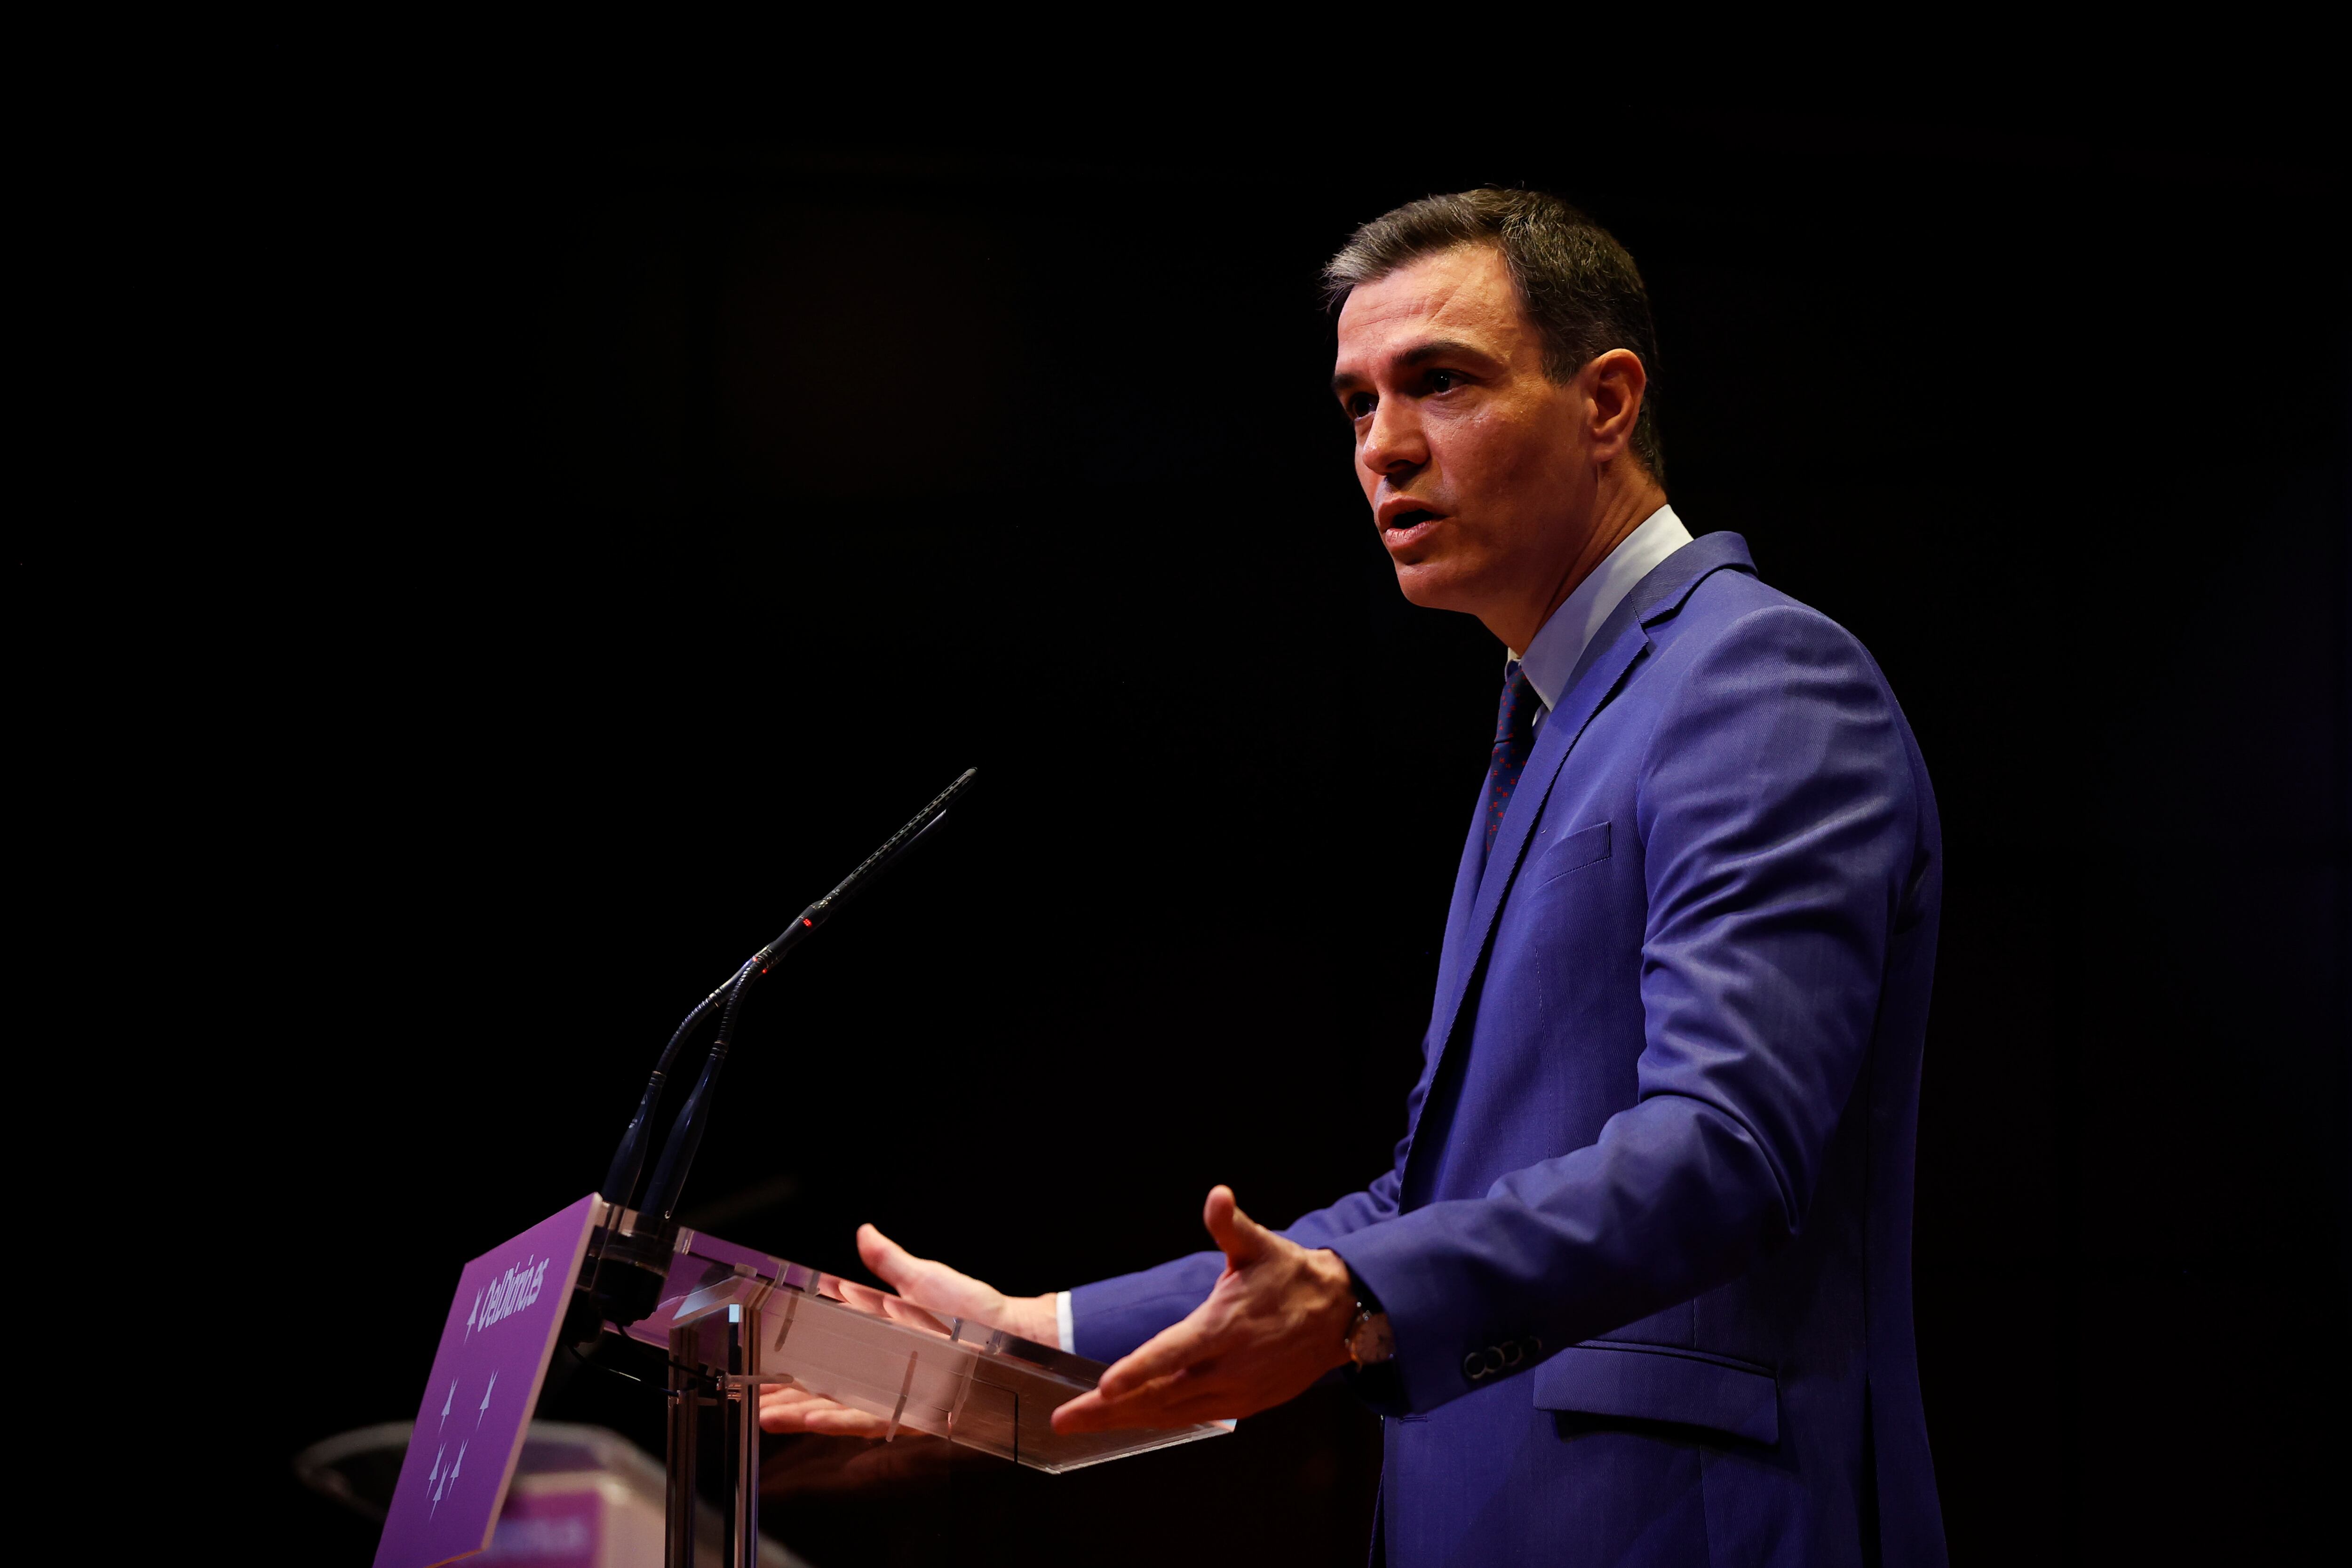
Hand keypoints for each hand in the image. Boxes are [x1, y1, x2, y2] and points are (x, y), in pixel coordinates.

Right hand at [760, 1224, 1058, 1435]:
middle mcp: (882, 1367)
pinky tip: (804, 1418)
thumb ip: (888, 1261)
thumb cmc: (976, 1310)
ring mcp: (892, 1390)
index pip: (827, 1345)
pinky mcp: (908, 1409)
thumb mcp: (924, 1277)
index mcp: (881, 1335)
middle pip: (823, 1381)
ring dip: (797, 1409)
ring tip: (763, 1411)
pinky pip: (862, 1418)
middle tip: (750, 1393)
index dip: (793, 1352)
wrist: (1014, 1340)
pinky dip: (832, 1418)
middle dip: (785, 1389)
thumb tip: (864, 1233)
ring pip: (833, 1404)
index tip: (762, 1353)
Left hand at [1050, 1186, 1354, 1433]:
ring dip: (1125, 1420)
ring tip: (1083, 1423)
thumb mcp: (1262, 1245)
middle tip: (1064, 1419)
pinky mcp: (1244, 1406)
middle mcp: (1229, 1367)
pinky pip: (1191, 1418)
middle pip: (1161, 1395)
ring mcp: (1237, 1393)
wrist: (1340, 1315)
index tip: (1103, 1386)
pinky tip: (1129, 1420)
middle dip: (1109, 1410)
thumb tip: (1218, 1195)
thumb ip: (1231, 1225)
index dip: (1138, 1370)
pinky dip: (1157, 1420)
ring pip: (1172, 1414)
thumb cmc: (1291, 1276)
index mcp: (1226, 1326)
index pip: (1175, 1353)